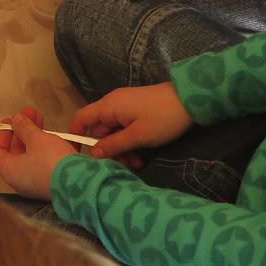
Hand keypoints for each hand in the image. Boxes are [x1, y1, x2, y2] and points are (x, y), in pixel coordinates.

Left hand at [0, 108, 77, 200]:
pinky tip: (58, 134)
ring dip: (36, 136)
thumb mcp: (36, 139)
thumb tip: (16, 119)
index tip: (11, 121)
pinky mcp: (54, 181)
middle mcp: (21, 179)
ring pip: (32, 155)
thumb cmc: (52, 160)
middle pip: (15, 152)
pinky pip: (46, 161)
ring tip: (42, 119)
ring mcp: (38, 182)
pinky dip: (49, 147)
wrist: (82, 184)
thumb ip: (24, 127)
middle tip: (30, 114)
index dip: (2, 135)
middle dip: (22, 130)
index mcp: (10, 171)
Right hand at [72, 82, 192, 165]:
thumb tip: (93, 153)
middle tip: (125, 165)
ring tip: (138, 163)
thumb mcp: (138, 136)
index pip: (81, 119)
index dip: (75, 135)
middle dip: (109, 150)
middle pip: (100, 130)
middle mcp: (113, 104)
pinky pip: (125, 128)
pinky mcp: (136, 110)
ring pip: (114, 132)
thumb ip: (114, 145)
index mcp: (108, 107)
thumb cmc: (162, 118)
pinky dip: (130, 141)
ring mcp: (125, 107)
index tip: (79, 154)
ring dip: (122, 149)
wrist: (190, 100)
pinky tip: (142, 155)